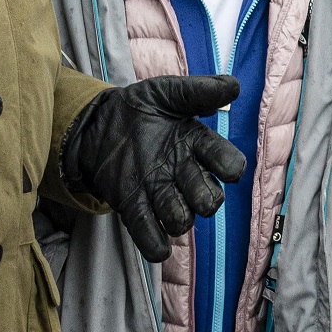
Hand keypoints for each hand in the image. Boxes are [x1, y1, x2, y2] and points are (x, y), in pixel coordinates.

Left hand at [62, 75, 248, 262]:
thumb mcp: (165, 93)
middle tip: (186, 179)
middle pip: (209, 200)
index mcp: (197, 145)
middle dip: (204, 197)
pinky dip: (156, 245)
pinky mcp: (134, 208)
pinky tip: (157, 243)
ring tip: (161, 197)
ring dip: (178, 217)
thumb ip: (197, 91)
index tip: (225, 166)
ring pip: (183, 220)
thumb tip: (234, 86)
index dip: (230, 168)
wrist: (97, 123)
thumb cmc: (138, 109)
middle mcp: (184, 174)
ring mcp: (160, 193)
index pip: (228, 163)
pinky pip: (152, 237)